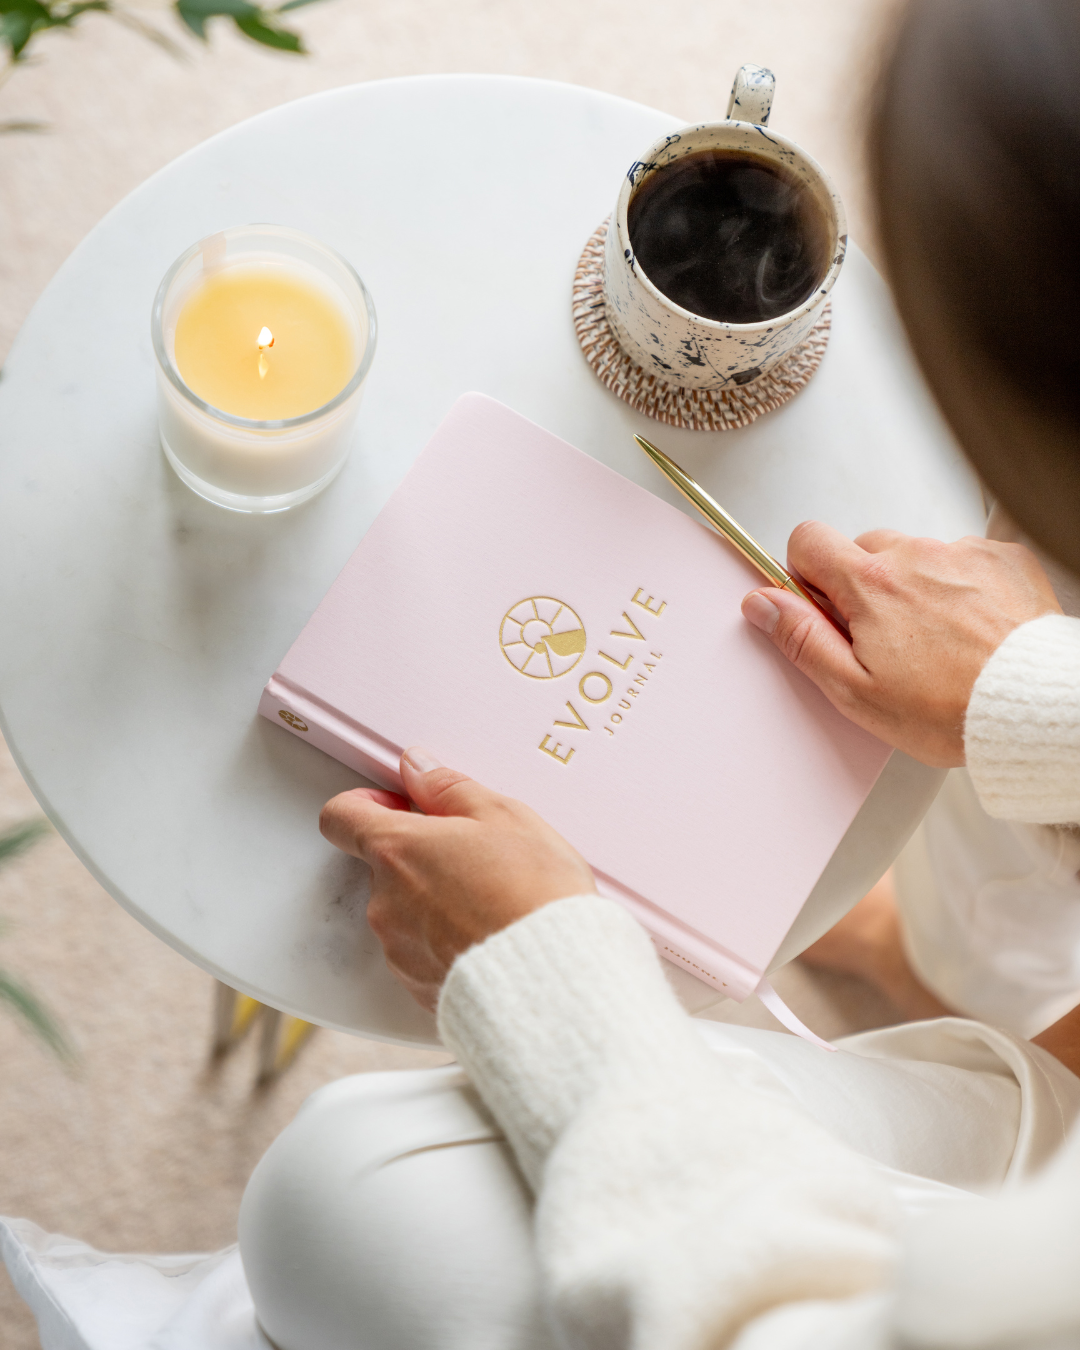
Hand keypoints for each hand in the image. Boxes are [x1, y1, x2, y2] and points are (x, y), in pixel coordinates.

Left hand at [319, 748, 596, 1009]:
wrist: (552, 978)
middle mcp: (385, 902)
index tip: (398, 804)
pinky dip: (446, 942)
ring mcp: (398, 950)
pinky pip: (423, 953)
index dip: (364, 803)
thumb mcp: (503, 817)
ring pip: (404, 911)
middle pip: (383, 866)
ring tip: (490, 902)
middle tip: (473, 856)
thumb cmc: (533, 896)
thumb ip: (449, 788)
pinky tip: (488, 937)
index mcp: (398, 850)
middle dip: (420, 857)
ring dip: (434, 901)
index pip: (341, 817)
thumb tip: (418, 768)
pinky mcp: (418, 986)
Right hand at [740, 524, 1061, 765]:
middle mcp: (916, 556)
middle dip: (863, 587)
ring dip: (914, 587)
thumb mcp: (854, 691)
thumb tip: (763, 604)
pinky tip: (970, 630)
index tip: (820, 605)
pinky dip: (960, 588)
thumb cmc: (950, 709)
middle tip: (883, 639)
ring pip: (915, 556)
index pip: (808, 539)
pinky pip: (963, 560)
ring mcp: (962, 553)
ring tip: (937, 642)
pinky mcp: (1002, 558)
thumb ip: (802, 639)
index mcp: (870, 584)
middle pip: (864, 550)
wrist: (1031, 708)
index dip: (805, 573)